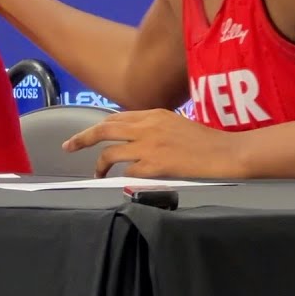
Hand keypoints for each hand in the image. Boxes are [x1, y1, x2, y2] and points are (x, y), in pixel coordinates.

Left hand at [63, 109, 245, 178]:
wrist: (225, 152)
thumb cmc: (207, 141)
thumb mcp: (177, 123)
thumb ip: (155, 127)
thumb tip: (137, 138)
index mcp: (153, 114)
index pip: (117, 117)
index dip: (98, 126)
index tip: (88, 134)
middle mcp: (147, 126)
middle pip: (104, 129)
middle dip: (83, 138)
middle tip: (69, 146)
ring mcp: (149, 146)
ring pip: (109, 153)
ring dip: (98, 165)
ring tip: (96, 174)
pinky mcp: (154, 165)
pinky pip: (127, 171)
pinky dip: (122, 176)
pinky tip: (122, 181)